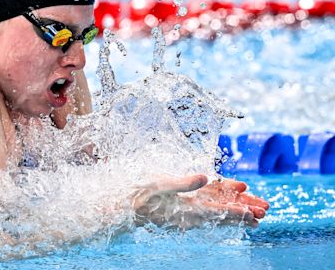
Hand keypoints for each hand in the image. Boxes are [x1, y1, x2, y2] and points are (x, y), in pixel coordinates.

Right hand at [132, 174, 268, 228]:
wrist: (127, 205)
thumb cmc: (140, 194)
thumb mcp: (159, 185)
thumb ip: (182, 182)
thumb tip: (205, 178)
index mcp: (186, 209)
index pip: (216, 212)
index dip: (235, 212)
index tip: (253, 213)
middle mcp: (191, 212)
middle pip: (222, 211)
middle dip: (243, 210)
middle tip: (265, 210)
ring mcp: (189, 207)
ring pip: (219, 206)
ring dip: (238, 205)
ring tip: (257, 208)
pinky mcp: (186, 202)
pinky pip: (209, 200)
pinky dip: (223, 196)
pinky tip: (236, 192)